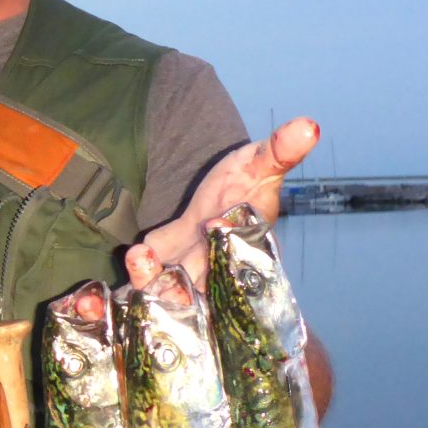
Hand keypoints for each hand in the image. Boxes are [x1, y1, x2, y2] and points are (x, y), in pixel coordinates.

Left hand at [125, 117, 319, 288]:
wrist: (214, 200)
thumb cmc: (244, 183)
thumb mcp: (259, 163)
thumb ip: (280, 150)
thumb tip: (309, 126)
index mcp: (251, 252)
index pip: (244, 262)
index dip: (230, 248)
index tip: (215, 220)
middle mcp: (221, 274)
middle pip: (205, 297)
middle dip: (183, 289)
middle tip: (164, 262)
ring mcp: (188, 278)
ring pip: (170, 301)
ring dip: (150, 282)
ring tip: (140, 254)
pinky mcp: (160, 274)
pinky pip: (142, 292)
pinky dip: (128, 286)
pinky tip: (118, 270)